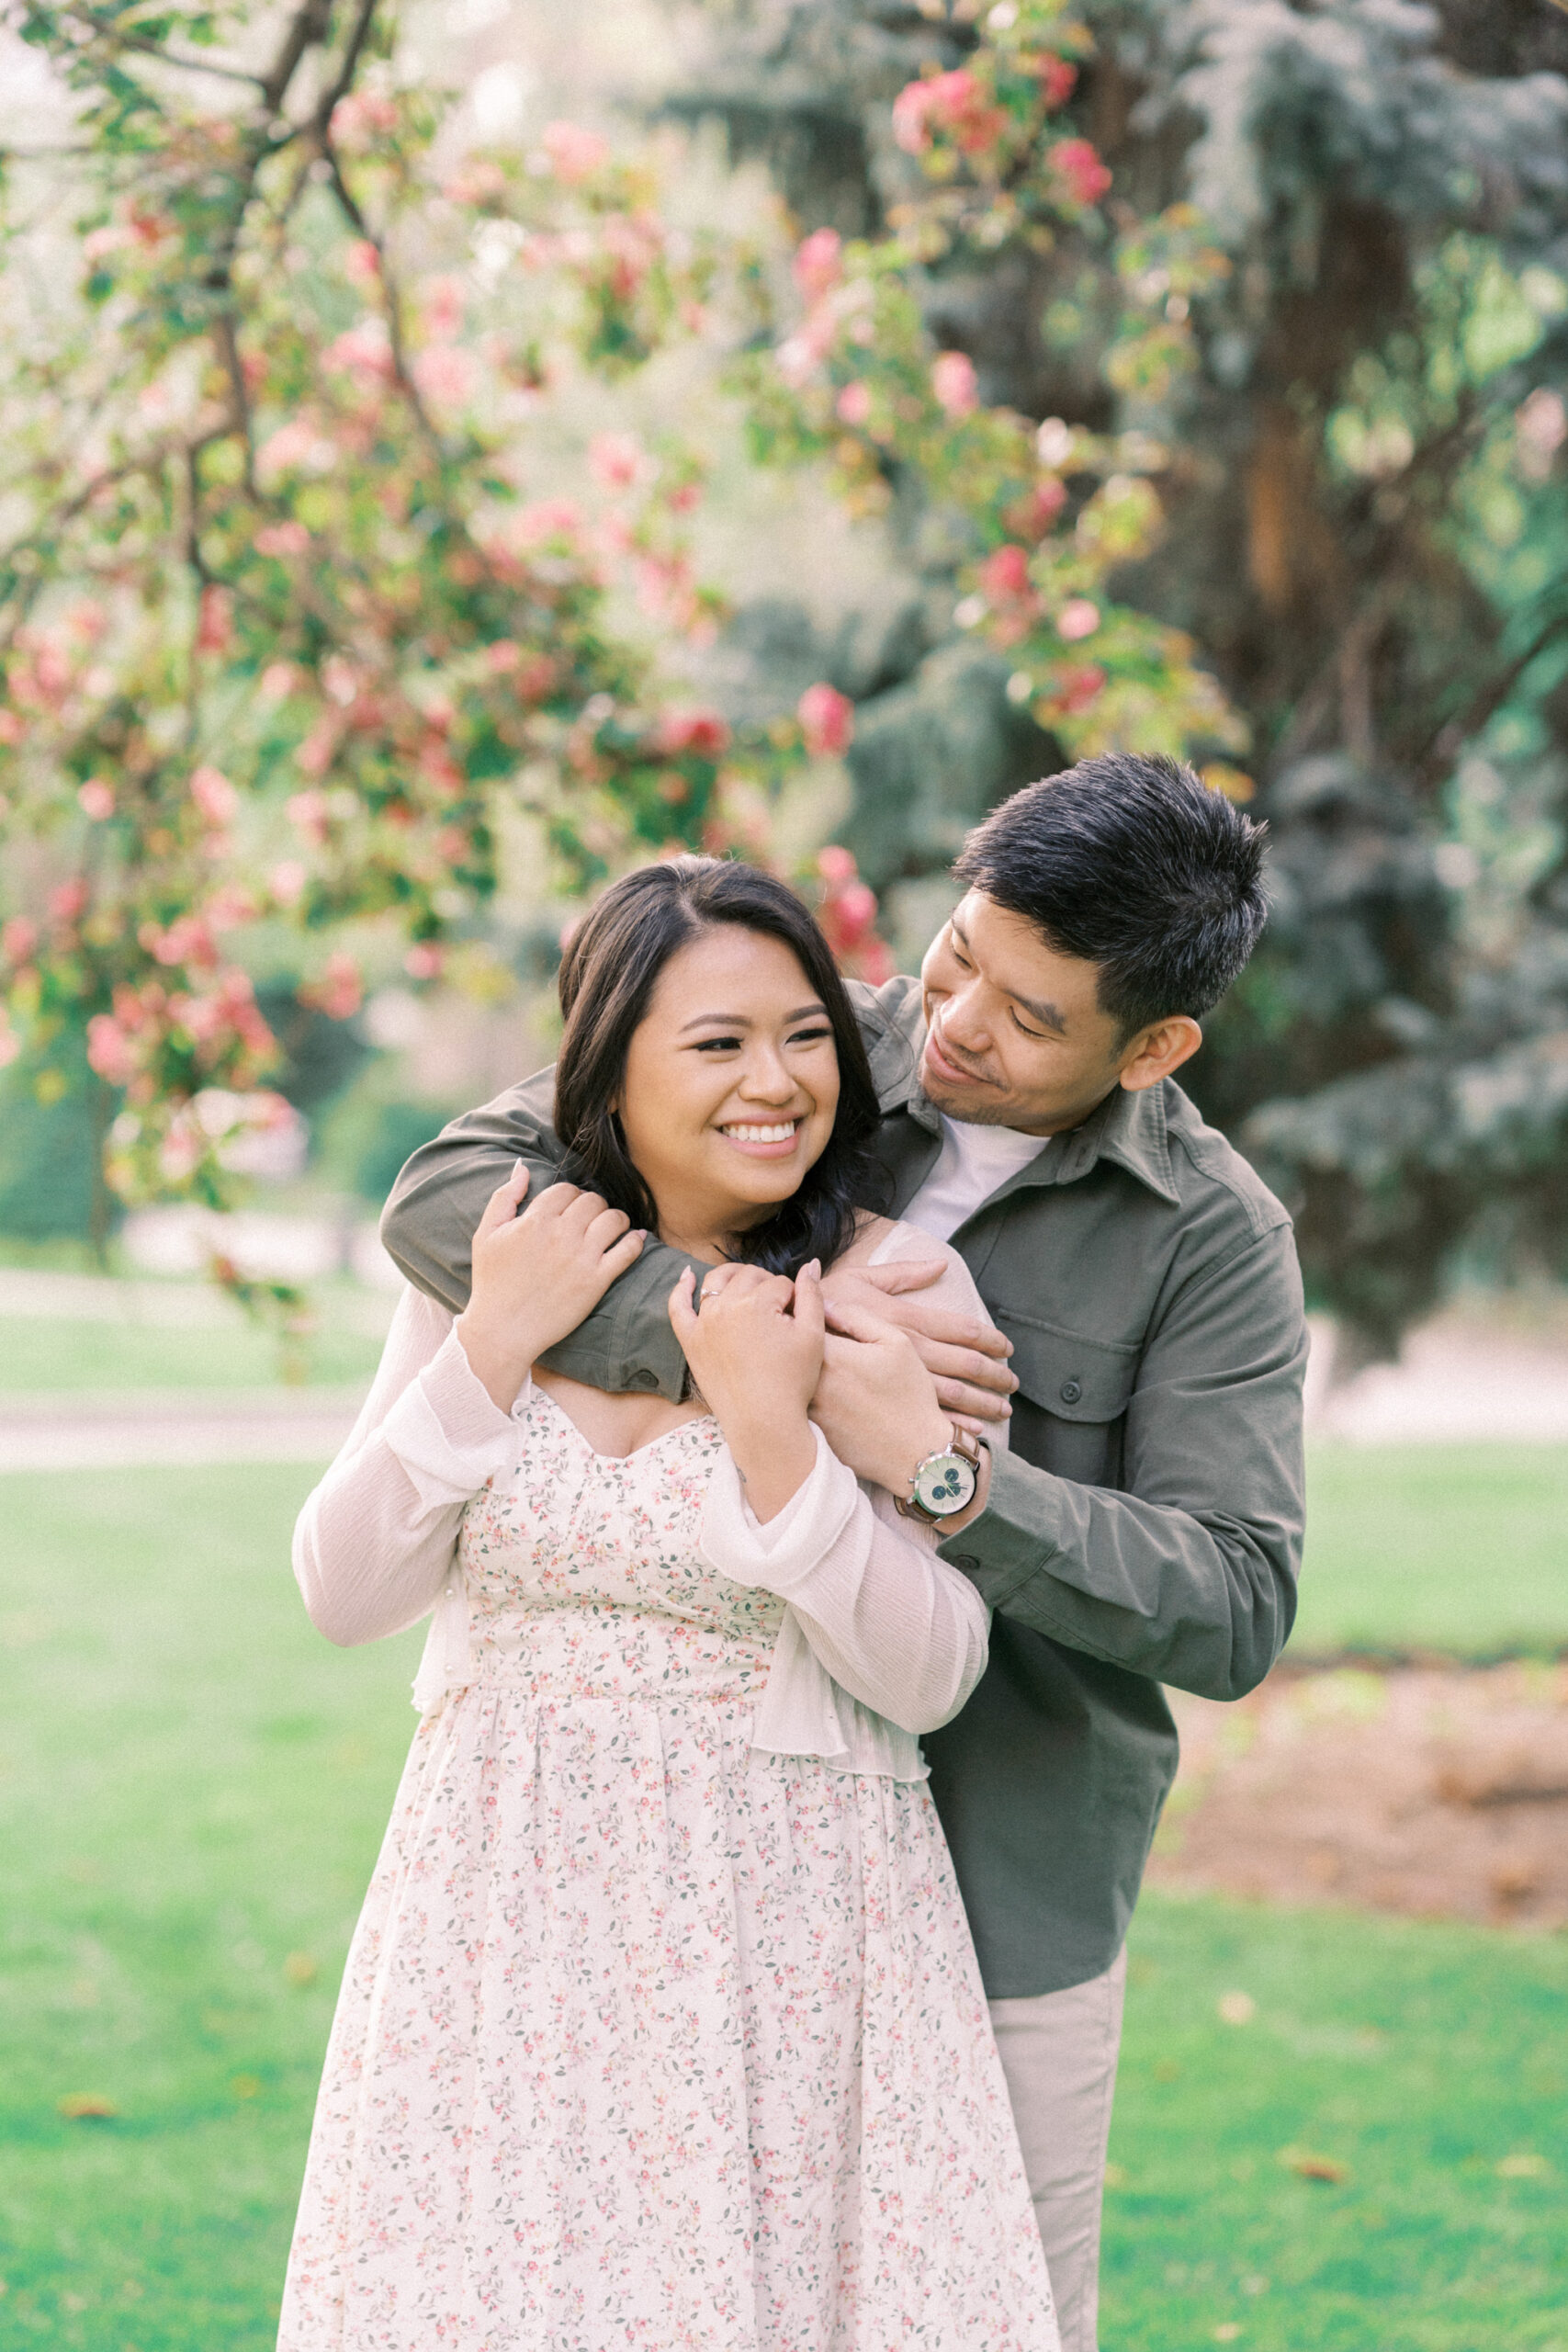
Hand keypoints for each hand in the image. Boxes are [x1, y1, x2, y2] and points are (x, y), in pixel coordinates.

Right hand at [455, 1165, 644, 1410]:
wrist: (503, 1330)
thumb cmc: (492, 1283)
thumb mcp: (486, 1234)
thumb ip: (505, 1197)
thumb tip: (522, 1167)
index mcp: (535, 1220)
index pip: (566, 1189)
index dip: (570, 1196)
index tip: (570, 1208)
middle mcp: (561, 1234)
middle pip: (593, 1200)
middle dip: (593, 1206)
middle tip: (590, 1220)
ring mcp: (582, 1257)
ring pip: (614, 1219)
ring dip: (616, 1220)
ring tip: (612, 1228)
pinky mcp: (597, 1281)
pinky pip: (628, 1250)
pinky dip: (635, 1241)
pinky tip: (635, 1239)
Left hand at [668, 1259, 823, 1521]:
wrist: (763, 1423)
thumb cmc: (792, 1382)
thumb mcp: (812, 1335)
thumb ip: (812, 1294)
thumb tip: (811, 1264)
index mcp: (757, 1303)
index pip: (780, 1284)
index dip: (794, 1298)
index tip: (799, 1319)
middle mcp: (725, 1307)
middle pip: (749, 1277)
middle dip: (768, 1285)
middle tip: (781, 1309)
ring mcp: (704, 1323)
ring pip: (717, 1282)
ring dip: (734, 1277)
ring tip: (749, 1285)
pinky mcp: (690, 1341)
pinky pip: (678, 1308)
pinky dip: (681, 1288)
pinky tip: (687, 1275)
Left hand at [808, 1297, 958, 1499]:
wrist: (916, 1455)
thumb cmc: (910, 1396)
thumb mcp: (896, 1343)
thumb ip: (856, 1316)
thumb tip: (824, 1303)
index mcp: (829, 1355)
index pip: (796, 1322)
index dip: (800, 1314)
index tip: (804, 1311)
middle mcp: (809, 1383)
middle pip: (786, 1352)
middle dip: (791, 1341)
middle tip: (799, 1335)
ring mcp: (806, 1412)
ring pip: (789, 1380)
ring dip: (793, 1369)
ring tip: (808, 1365)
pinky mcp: (809, 1433)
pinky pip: (795, 1407)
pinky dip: (799, 1398)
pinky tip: (824, 1397)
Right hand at [819, 1258, 1016, 1426]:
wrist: (788, 1349)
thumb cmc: (824, 1310)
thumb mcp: (859, 1280)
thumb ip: (902, 1275)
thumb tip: (941, 1264)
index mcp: (906, 1320)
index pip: (963, 1329)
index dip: (991, 1339)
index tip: (1008, 1348)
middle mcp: (909, 1352)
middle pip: (966, 1365)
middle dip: (995, 1375)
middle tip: (1014, 1382)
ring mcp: (898, 1381)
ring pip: (954, 1393)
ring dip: (984, 1402)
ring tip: (1004, 1410)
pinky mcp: (885, 1404)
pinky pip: (927, 1416)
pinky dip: (956, 1422)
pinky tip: (974, 1429)